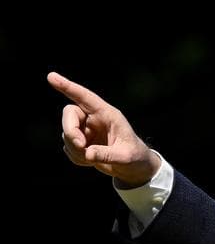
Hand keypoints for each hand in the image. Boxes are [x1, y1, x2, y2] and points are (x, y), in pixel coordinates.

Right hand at [48, 71, 160, 187]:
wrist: (134, 167)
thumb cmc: (135, 157)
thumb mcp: (126, 157)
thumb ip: (108, 155)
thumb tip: (87, 153)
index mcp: (108, 114)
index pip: (85, 97)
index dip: (68, 87)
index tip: (51, 76)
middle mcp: (95, 118)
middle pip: (70, 114)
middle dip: (70, 131)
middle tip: (81, 147)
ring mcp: (86, 129)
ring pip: (67, 133)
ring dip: (75, 149)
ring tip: (94, 159)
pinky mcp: (80, 141)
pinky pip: (68, 147)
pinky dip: (76, 157)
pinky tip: (91, 161)